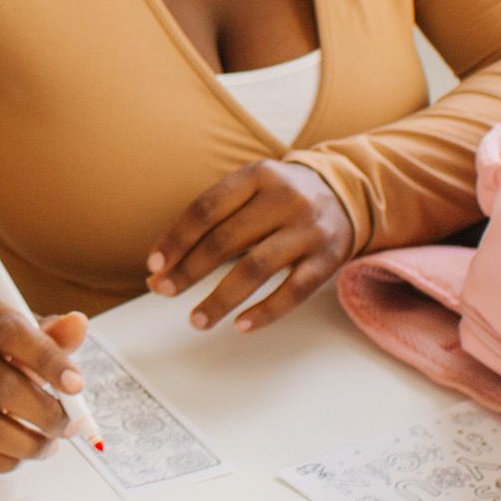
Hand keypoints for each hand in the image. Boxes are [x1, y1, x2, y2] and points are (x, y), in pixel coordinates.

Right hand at [0, 302, 87, 472]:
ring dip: (28, 444)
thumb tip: (77, 324)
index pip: (10, 333)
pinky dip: (5, 460)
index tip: (77, 386)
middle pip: (0, 386)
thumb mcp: (32, 335)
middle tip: (70, 425)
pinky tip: (23, 453)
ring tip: (50, 444)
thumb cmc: (7, 353)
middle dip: (46, 413)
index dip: (46, 360)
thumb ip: (57, 335)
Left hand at [145, 160, 353, 332]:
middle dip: (190, 270)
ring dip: (221, 298)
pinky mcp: (328, 259)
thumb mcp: (248, 191)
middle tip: (163, 292)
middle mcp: (285, 199)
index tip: (154, 265)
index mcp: (257, 175)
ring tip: (196, 320)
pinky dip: (266, 312)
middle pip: (227, 239)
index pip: (206, 208)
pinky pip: (294, 291)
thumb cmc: (278, 197)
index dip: (176, 239)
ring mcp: (309, 230)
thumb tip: (158, 270)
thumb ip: (207, 224)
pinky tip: (240, 325)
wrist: (347, 194)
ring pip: (257, 269)